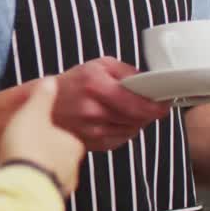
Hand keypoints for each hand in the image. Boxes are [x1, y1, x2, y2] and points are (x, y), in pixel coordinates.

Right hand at [0, 78, 85, 197]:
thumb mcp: (32, 113)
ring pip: (54, 176)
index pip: (71, 138)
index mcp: (74, 144)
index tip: (41, 132)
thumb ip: (43, 97)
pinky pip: (41, 191)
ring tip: (23, 165)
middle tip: (30, 148)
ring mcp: (61, 186)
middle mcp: (72, 168)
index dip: (55, 134)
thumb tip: (50, 82)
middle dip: (49, 154)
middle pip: (63, 158)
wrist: (19, 185)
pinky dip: (33, 185)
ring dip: (41, 171)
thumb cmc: (28, 149)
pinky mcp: (46, 201)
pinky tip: (20, 180)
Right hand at [48, 57, 170, 151]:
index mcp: (95, 85)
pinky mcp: (93, 144)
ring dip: (137, 121)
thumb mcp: (98, 65)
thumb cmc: (72, 84)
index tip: (166, 102)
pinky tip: (114, 120)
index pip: (137, 102)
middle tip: (150, 103)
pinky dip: (125, 130)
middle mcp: (93, 110)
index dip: (157, 105)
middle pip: (138, 118)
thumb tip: (150, 82)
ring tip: (126, 109)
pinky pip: (122, 139)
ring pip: (133, 130)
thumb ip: (127, 72)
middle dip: (149, 111)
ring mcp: (92, 130)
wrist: (43, 107)